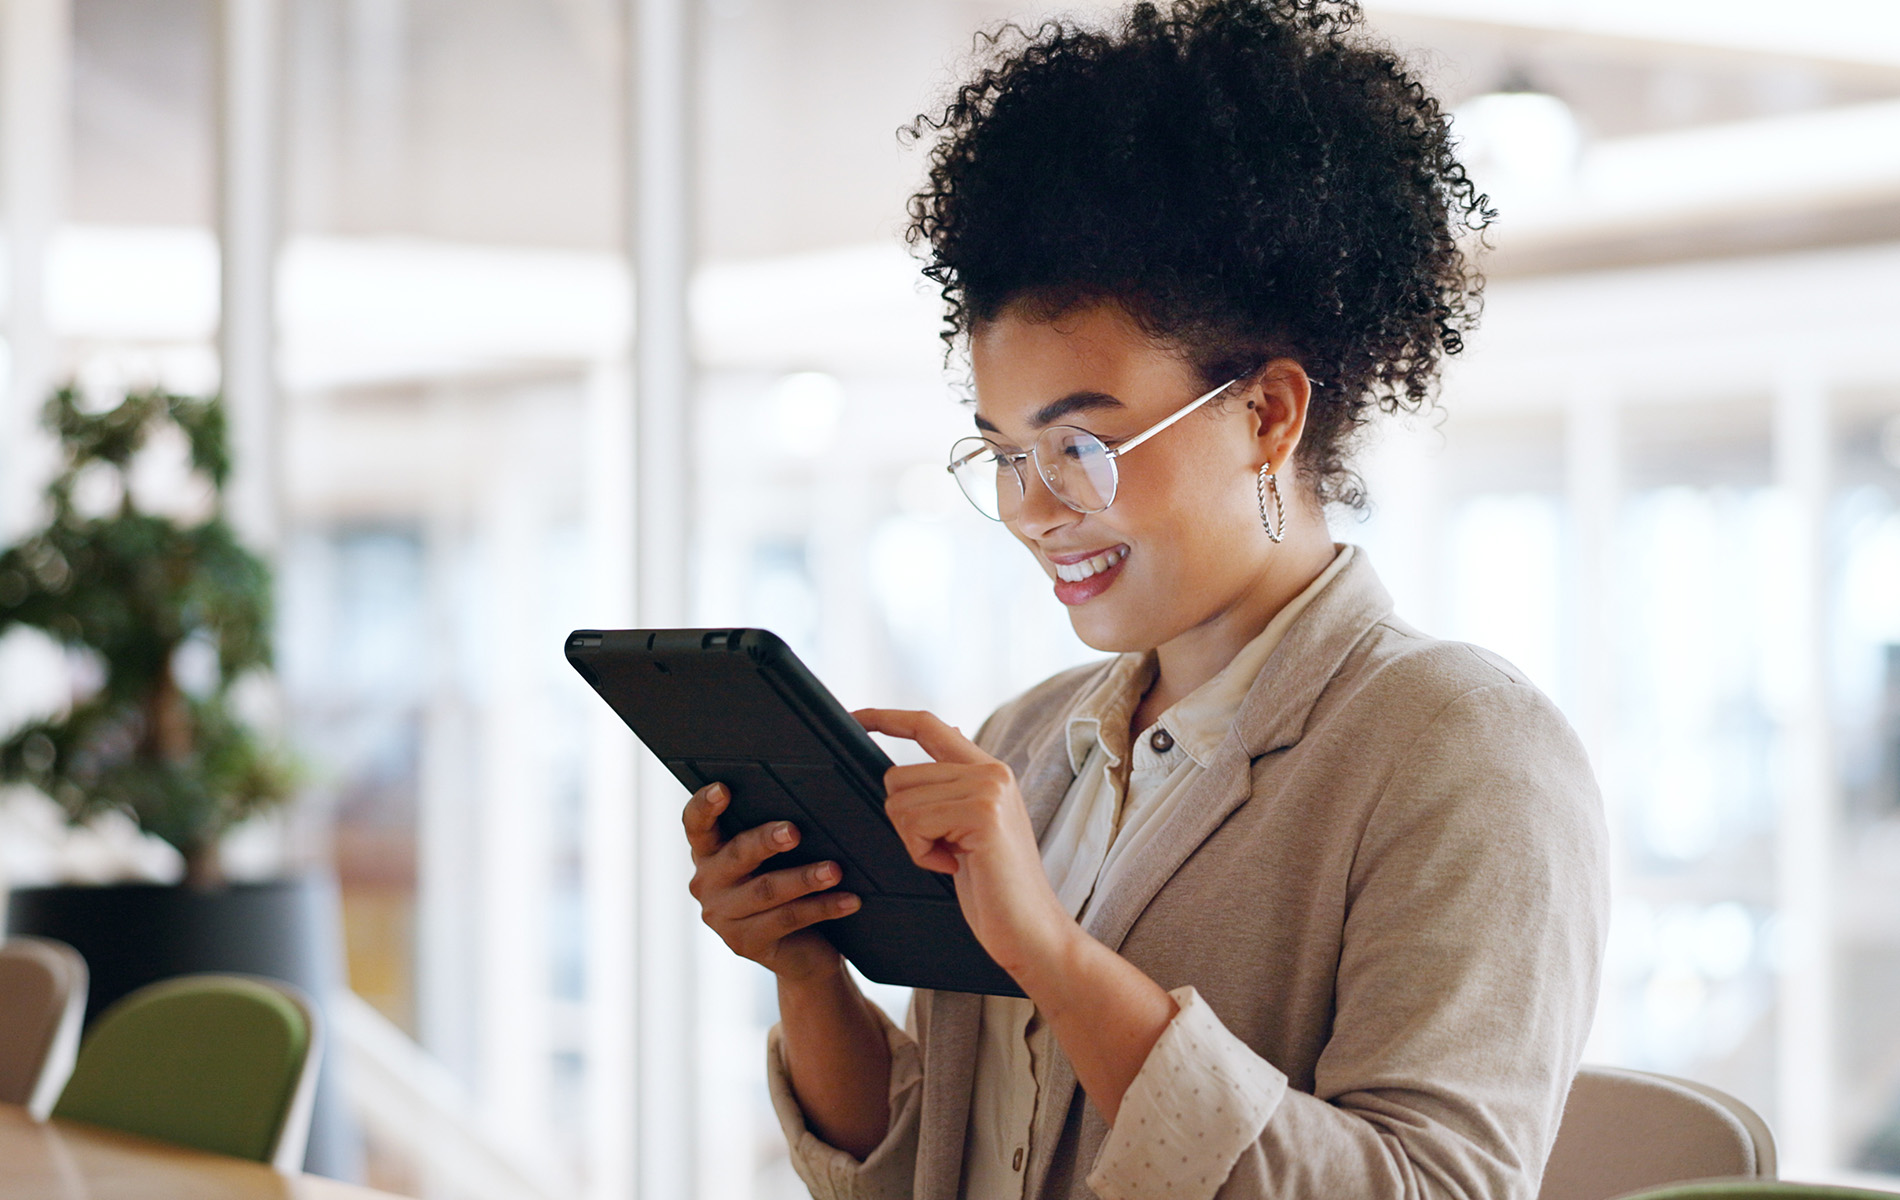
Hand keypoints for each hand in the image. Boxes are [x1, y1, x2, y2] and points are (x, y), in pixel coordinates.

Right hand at [682, 782, 861, 982]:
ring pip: (766, 890)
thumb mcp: (775, 859)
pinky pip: (788, 919)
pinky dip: (822, 907)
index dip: (705, 806)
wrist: (800, 951)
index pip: (696, 825)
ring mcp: (723, 917)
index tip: (722, 789)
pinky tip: (848, 900)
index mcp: (709, 853)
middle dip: (766, 841)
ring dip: (804, 878)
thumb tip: (809, 807)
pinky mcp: (745, 943)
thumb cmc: (788, 888)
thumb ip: (776, 835)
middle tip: (794, 831)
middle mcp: (707, 883)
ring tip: (834, 870)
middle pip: (737, 855)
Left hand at [853, 709, 1075, 979]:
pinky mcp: (982, 813)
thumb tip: (934, 747)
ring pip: (900, 801)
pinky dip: (921, 854)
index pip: (928, 726)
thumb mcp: (969, 831)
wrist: (1031, 931)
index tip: (855, 718)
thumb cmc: (995, 890)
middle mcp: (991, 771)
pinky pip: (914, 823)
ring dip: (914, 842)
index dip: (886, 718)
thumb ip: (952, 790)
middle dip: (905, 823)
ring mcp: (989, 789)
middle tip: (943, 851)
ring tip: (953, 860)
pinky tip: (953, 867)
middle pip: (898, 776)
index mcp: (987, 771)